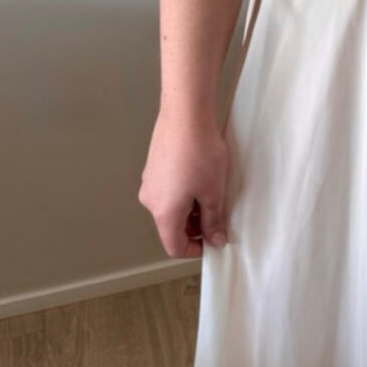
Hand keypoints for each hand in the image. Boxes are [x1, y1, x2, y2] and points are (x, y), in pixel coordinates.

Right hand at [138, 111, 229, 257]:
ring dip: (190, 209)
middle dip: (195, 227)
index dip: (195, 250)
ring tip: (211, 192)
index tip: (213, 241)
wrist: (185, 116)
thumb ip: (213, 220)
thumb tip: (215, 239)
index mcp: (164, 212)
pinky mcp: (153, 167)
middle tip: (217, 216)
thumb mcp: (213, 191)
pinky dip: (183, 193)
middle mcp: (150, 200)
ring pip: (170, 207)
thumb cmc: (199, 153)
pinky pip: (167, 190)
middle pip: (171, 227)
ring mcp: (149, 182)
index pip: (174, 246)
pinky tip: (200, 176)